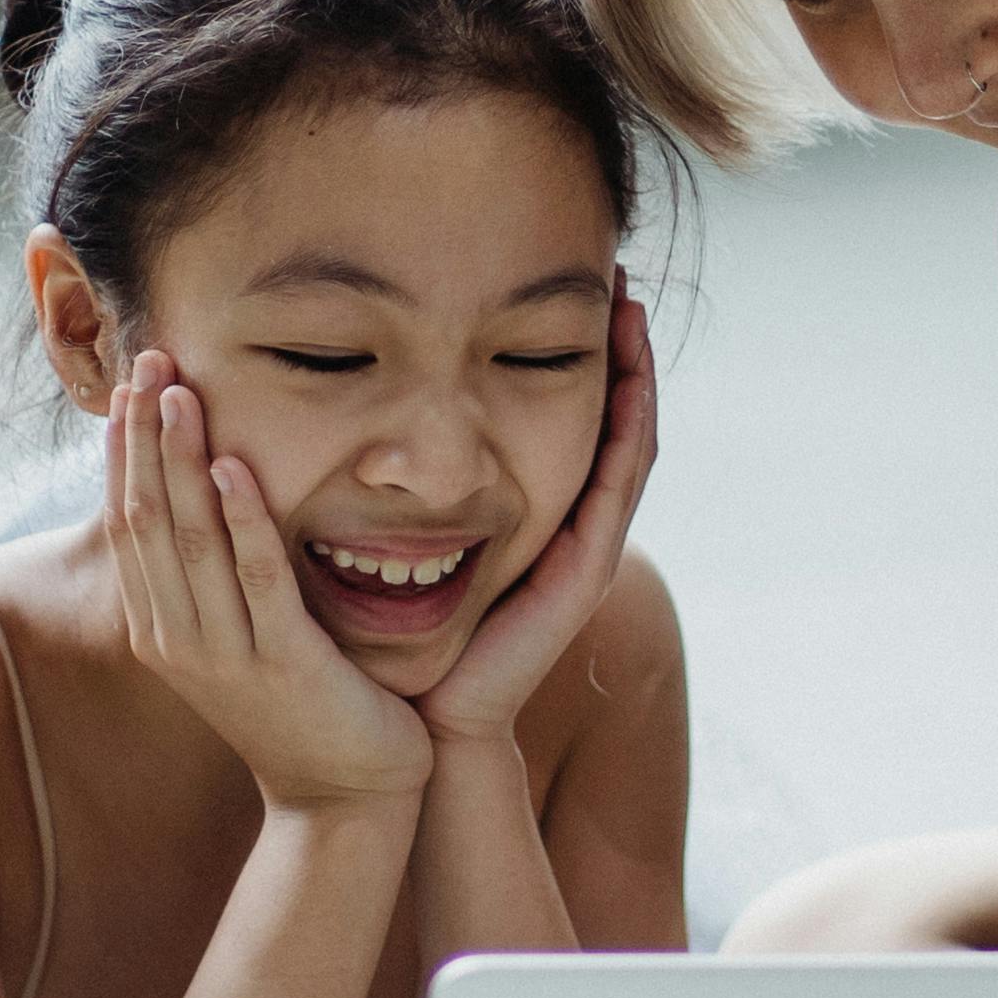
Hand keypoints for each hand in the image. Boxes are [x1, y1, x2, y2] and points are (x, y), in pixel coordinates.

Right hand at [104, 355, 432, 817]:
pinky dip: (242, 520)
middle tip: (152, 361)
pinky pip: (256, 579)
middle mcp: (178, 640)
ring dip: (181, 461)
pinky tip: (233, 468)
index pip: (127, 521)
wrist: (345, 796)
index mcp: (160, 629)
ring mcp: (225, 656)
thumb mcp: (235, 636)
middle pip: (146, 520)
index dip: (126, 449)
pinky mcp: (282, 664)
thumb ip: (211, 576)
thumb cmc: (298, 705)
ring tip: (179, 394)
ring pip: (190, 540)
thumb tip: (198, 494)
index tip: (135, 380)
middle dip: (145, 437)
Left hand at [424, 279, 658, 748]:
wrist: (428, 717)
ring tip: (631, 311)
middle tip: (618, 280)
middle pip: (615, 419)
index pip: (575, 417)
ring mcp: (585, 546)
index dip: (581, 355)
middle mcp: (571, 523)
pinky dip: (630, 429)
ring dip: (636, 376)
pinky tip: (631, 382)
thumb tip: (361, 420)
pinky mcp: (584, 569)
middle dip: (619, 350)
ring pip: (629, 443)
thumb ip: (400, 487)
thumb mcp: (405, 537)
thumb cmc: (405, 634)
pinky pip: (618, 485)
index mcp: (537, 511)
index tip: (575, 288)